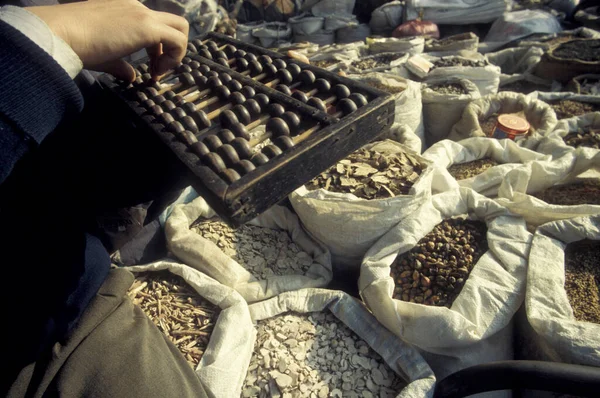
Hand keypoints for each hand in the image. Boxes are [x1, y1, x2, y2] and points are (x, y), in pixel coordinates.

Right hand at [27, 0, 188, 81]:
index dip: (158, 50)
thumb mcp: (104, 56)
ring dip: (176, 53)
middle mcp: (137, 7)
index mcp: (126, 9)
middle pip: (174, 22)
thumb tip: (131, 76)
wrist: (61, 32)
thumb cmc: (76, 44)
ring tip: (158, 72)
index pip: (155, 25)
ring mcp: (143, 14)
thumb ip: (121, 66)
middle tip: (158, 68)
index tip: (149, 68)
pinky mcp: (147, 26)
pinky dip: (175, 58)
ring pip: (181, 27)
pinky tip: (157, 71)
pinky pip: (178, 40)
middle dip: (173, 48)